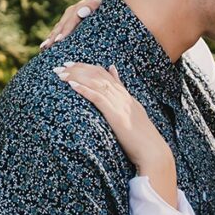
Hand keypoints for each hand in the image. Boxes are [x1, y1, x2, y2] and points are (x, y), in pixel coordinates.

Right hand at [40, 0, 105, 49]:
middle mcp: (75, 10)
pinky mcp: (75, 18)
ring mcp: (74, 14)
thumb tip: (82, 10)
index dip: (64, 30)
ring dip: (52, 36)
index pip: (70, 20)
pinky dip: (57, 35)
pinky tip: (51, 43)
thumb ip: (94, 5)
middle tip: (46, 48)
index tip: (58, 40)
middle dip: (53, 36)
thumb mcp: (105, 2)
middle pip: (62, 24)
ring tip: (43, 48)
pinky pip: (63, 27)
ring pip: (60, 26)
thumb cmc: (110, 2)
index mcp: (82, 7)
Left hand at [53, 63, 171, 173]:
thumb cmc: (142, 139)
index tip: (71, 64)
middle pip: (98, 75)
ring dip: (76, 76)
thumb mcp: (133, 117)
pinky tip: (72, 85)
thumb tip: (117, 92)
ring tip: (61, 73)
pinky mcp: (116, 114)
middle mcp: (123, 97)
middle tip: (61, 65)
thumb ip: (124, 105)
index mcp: (126, 97)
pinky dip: (84, 89)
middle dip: (78, 68)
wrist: (153, 151)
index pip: (104, 75)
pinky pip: (98, 98)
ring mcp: (120, 104)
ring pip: (96, 83)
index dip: (87, 67)